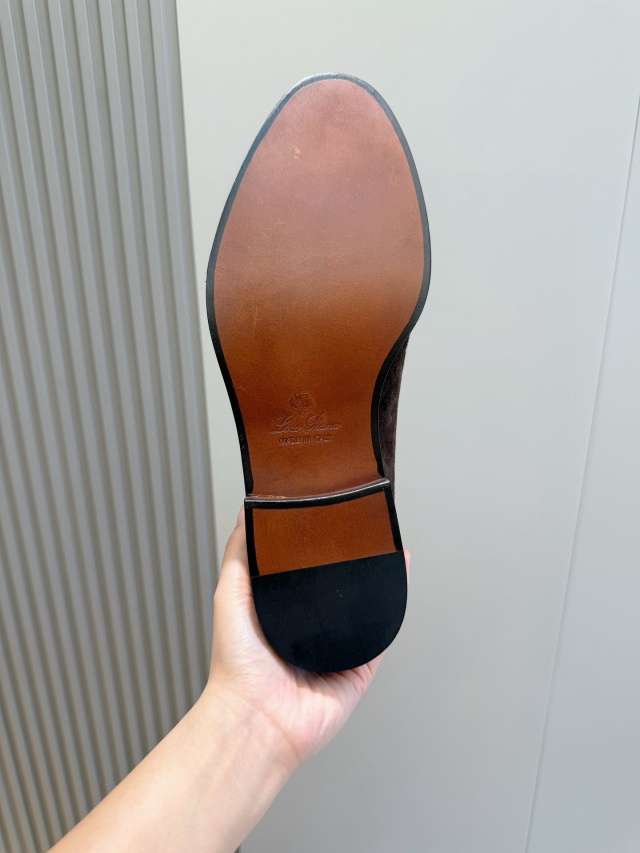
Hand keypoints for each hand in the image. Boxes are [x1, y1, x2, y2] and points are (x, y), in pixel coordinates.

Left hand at [207, 507, 409, 770]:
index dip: (318, 544)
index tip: (330, 515)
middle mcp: (310, 629)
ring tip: (386, 545)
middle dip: (351, 560)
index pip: (306, 570)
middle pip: (338, 587)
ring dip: (377, 579)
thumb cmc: (237, 665)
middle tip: (363, 527)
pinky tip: (397, 578)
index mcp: (281, 611)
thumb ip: (239, 556)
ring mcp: (336, 647)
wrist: (258, 717)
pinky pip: (381, 635)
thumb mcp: (230, 595)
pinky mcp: (359, 667)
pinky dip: (392, 609)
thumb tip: (246, 513)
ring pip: (365, 608)